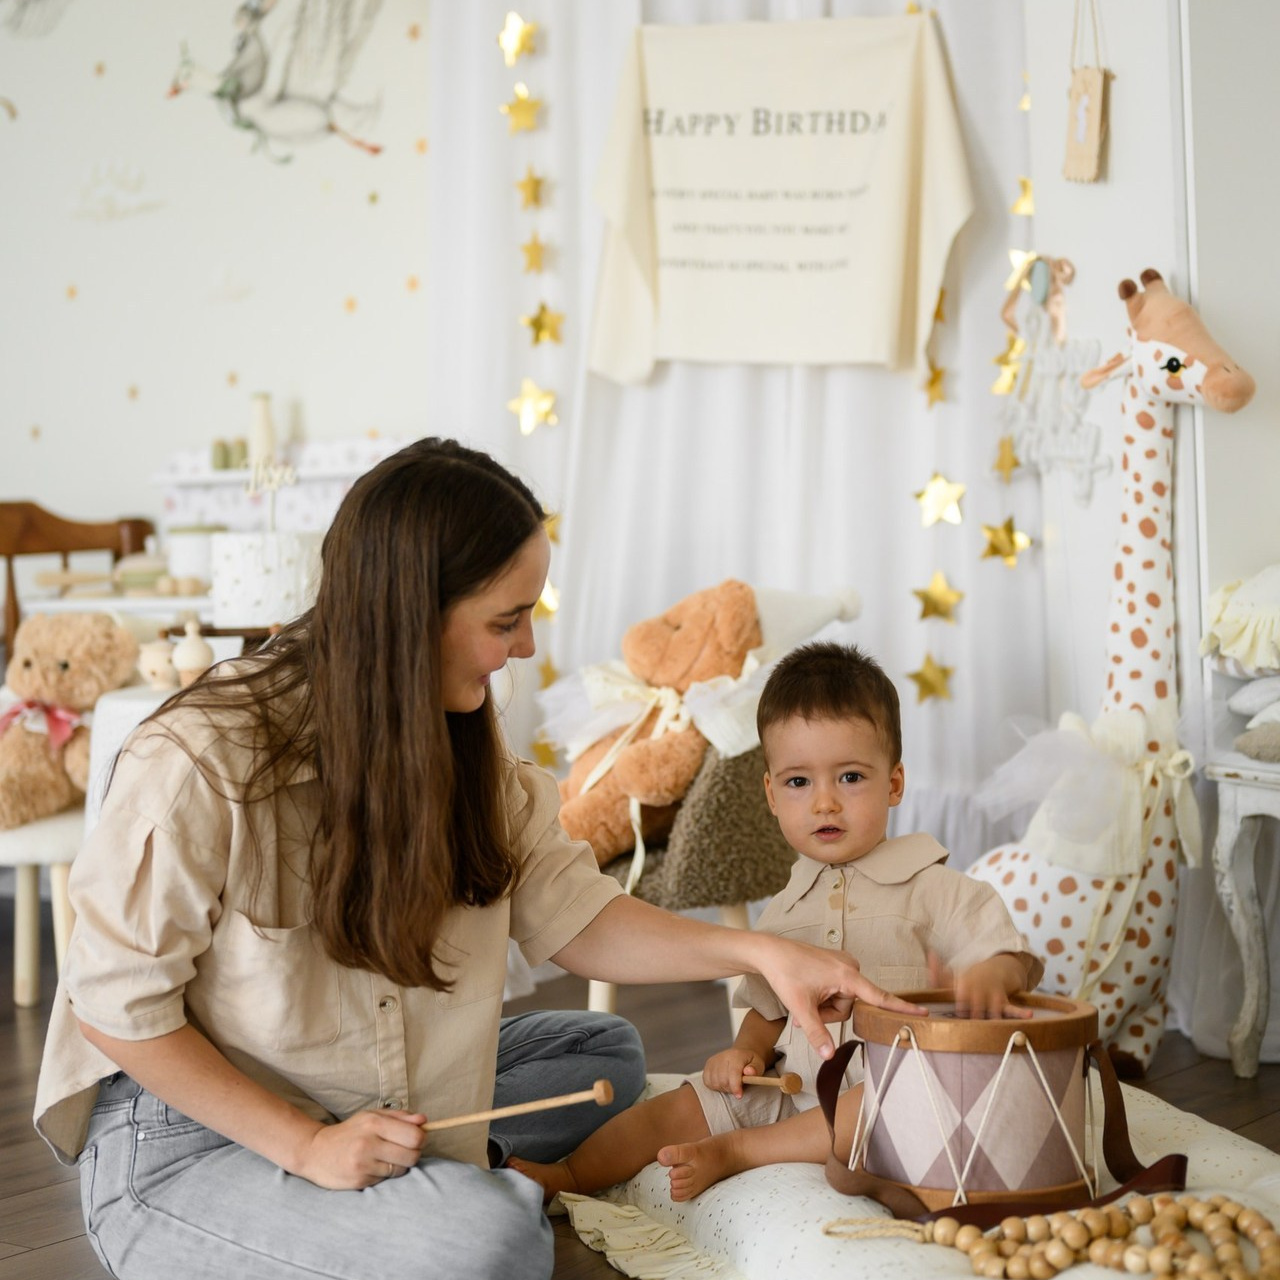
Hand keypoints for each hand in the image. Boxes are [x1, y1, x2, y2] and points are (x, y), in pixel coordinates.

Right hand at [290, 1108, 426, 1189]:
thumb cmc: (349, 1132)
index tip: (416, 1139)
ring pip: (400, 1170)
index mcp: (374, 1123)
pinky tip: (371, 1167)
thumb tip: (424, 1120)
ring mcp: (363, 1164)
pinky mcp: (359, 1181)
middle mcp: (368, 1143)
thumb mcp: (371, 1117)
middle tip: (404, 1150)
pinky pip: (385, 1180)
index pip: (414, 1136)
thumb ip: (400, 1117)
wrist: (315, 1152)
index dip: (421, 1138)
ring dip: (399, 1165)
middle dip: (413, 1154)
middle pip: (412, 1155)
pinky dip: (383, 1174)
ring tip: (385, 1158)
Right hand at [703, 1047, 768, 1097]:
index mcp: (736, 1055)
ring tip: (731, 1084)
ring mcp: (713, 1061)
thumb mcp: (758, 1064)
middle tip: (738, 1088)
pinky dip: (715, 1086)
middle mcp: (722, 1056)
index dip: (735, 1086)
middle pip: (723, 1080)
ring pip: (715, 1083)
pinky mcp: (707, 1066)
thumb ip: (755, 1069)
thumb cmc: (750, 1063)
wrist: (740, 1055)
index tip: (739, 1096)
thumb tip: (749, 1072)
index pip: (733, 1072)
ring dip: (723, 1088)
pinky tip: (723, 1083)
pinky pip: (707, 1082)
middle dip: (731, 1089)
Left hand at [757, 936, 926, 1061]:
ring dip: (824, 1008)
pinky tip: (807, 995)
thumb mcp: (800, 1007)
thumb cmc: (785, 973)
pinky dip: (824, 999)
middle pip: (851, 1007)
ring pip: (843, 1002)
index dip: (902, 1008)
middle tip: (806, 1009)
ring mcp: (844, 965)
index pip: (880, 997)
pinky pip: (838, 992)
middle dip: (829, 1014)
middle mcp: (851, 967)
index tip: (925, 1013)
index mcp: (847, 974)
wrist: (770, 952)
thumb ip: (817, 1032)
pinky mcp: (837, 966)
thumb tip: (830, 1055)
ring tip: (804, 1001)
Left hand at [928, 953, 1031, 1019]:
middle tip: (972, 1029)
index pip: (960, 1004)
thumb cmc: (969, 979)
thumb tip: (929, 956)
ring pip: (991, 1013)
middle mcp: (978, 990)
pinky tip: (1029, 1015)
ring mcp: (992, 996)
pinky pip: (1013, 1009)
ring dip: (992, 1019)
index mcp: (964, 986)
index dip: (960, 1011)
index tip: (958, 1018)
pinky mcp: (1004, 1001)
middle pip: (974, 1012)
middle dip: (974, 1019)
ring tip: (992, 1026)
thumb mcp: (953, 976)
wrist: (994, 970)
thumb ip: (938, 975)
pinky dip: (1021, 1012)